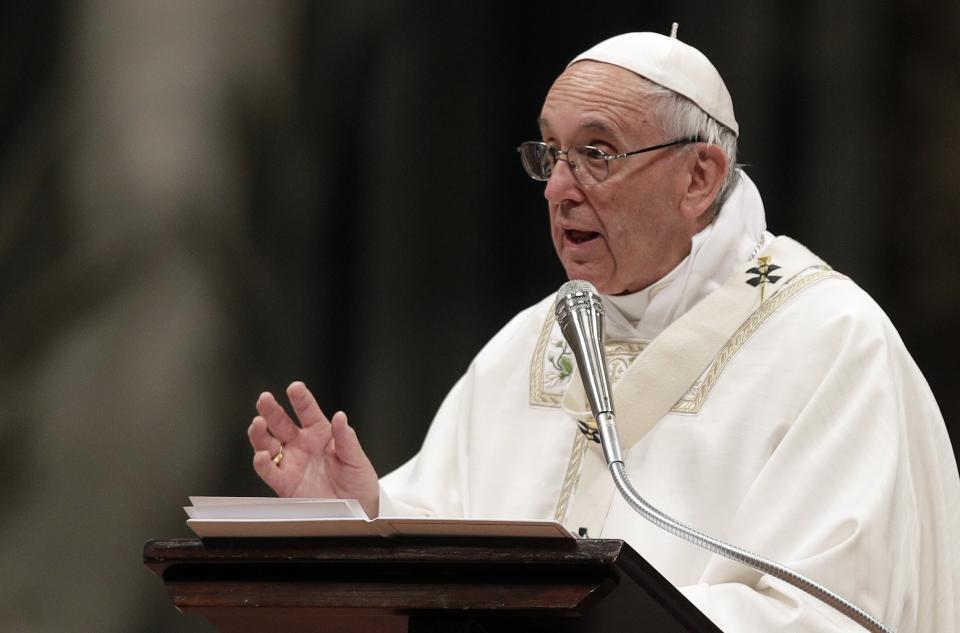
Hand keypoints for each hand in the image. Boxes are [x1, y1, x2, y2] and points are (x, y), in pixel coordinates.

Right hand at [247, 381, 379, 516]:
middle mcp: (302, 444)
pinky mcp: (285, 483)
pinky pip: (270, 472)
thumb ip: (346, 439)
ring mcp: (291, 462)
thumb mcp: (357, 459)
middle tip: (264, 399)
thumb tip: (340, 416)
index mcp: (320, 433)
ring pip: (268, 444)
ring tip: (257, 423)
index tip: (295, 387)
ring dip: (260, 434)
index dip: (300, 398)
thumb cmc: (358, 481)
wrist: (356, 510)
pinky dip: (262, 464)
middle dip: (271, 410)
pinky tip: (260, 455)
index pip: (307, 411)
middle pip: (281, 423)